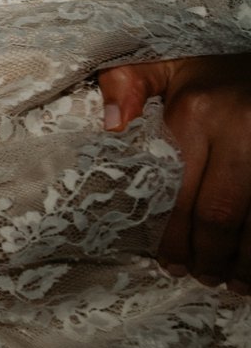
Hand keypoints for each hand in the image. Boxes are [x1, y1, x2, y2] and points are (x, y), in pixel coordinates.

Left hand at [100, 53, 248, 289]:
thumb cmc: (220, 76)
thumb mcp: (170, 65)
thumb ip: (126, 82)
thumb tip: (110, 124)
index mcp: (200, 113)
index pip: (186, 192)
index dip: (179, 238)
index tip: (172, 265)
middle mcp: (242, 132)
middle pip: (224, 214)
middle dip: (212, 256)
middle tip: (205, 278)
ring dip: (249, 262)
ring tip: (236, 282)